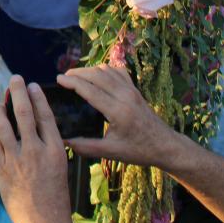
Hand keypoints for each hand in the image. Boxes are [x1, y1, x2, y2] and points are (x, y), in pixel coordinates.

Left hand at [0, 77, 85, 222]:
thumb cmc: (56, 197)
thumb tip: (35, 127)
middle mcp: (35, 151)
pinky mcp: (2, 169)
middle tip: (14, 79)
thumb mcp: (60, 167)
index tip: (32, 85)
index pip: (45, 116)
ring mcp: (16, 160)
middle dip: (18, 92)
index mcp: (55, 150)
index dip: (37, 98)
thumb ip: (48, 147)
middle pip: (24, 113)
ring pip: (2, 126)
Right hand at [55, 64, 181, 168]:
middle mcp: (125, 96)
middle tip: (63, 77)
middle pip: (97, 75)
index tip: (58, 79)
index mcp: (118, 112)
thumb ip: (86, 147)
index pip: (90, 90)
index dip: (72, 82)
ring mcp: (132, 90)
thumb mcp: (112, 152)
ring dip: (89, 70)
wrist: (165, 146)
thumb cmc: (139, 151)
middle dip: (78, 72)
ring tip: (76, 76)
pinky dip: (104, 69)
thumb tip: (64, 142)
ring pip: (107, 70)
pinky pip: (117, 71)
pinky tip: (97, 75)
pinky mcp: (136, 89)